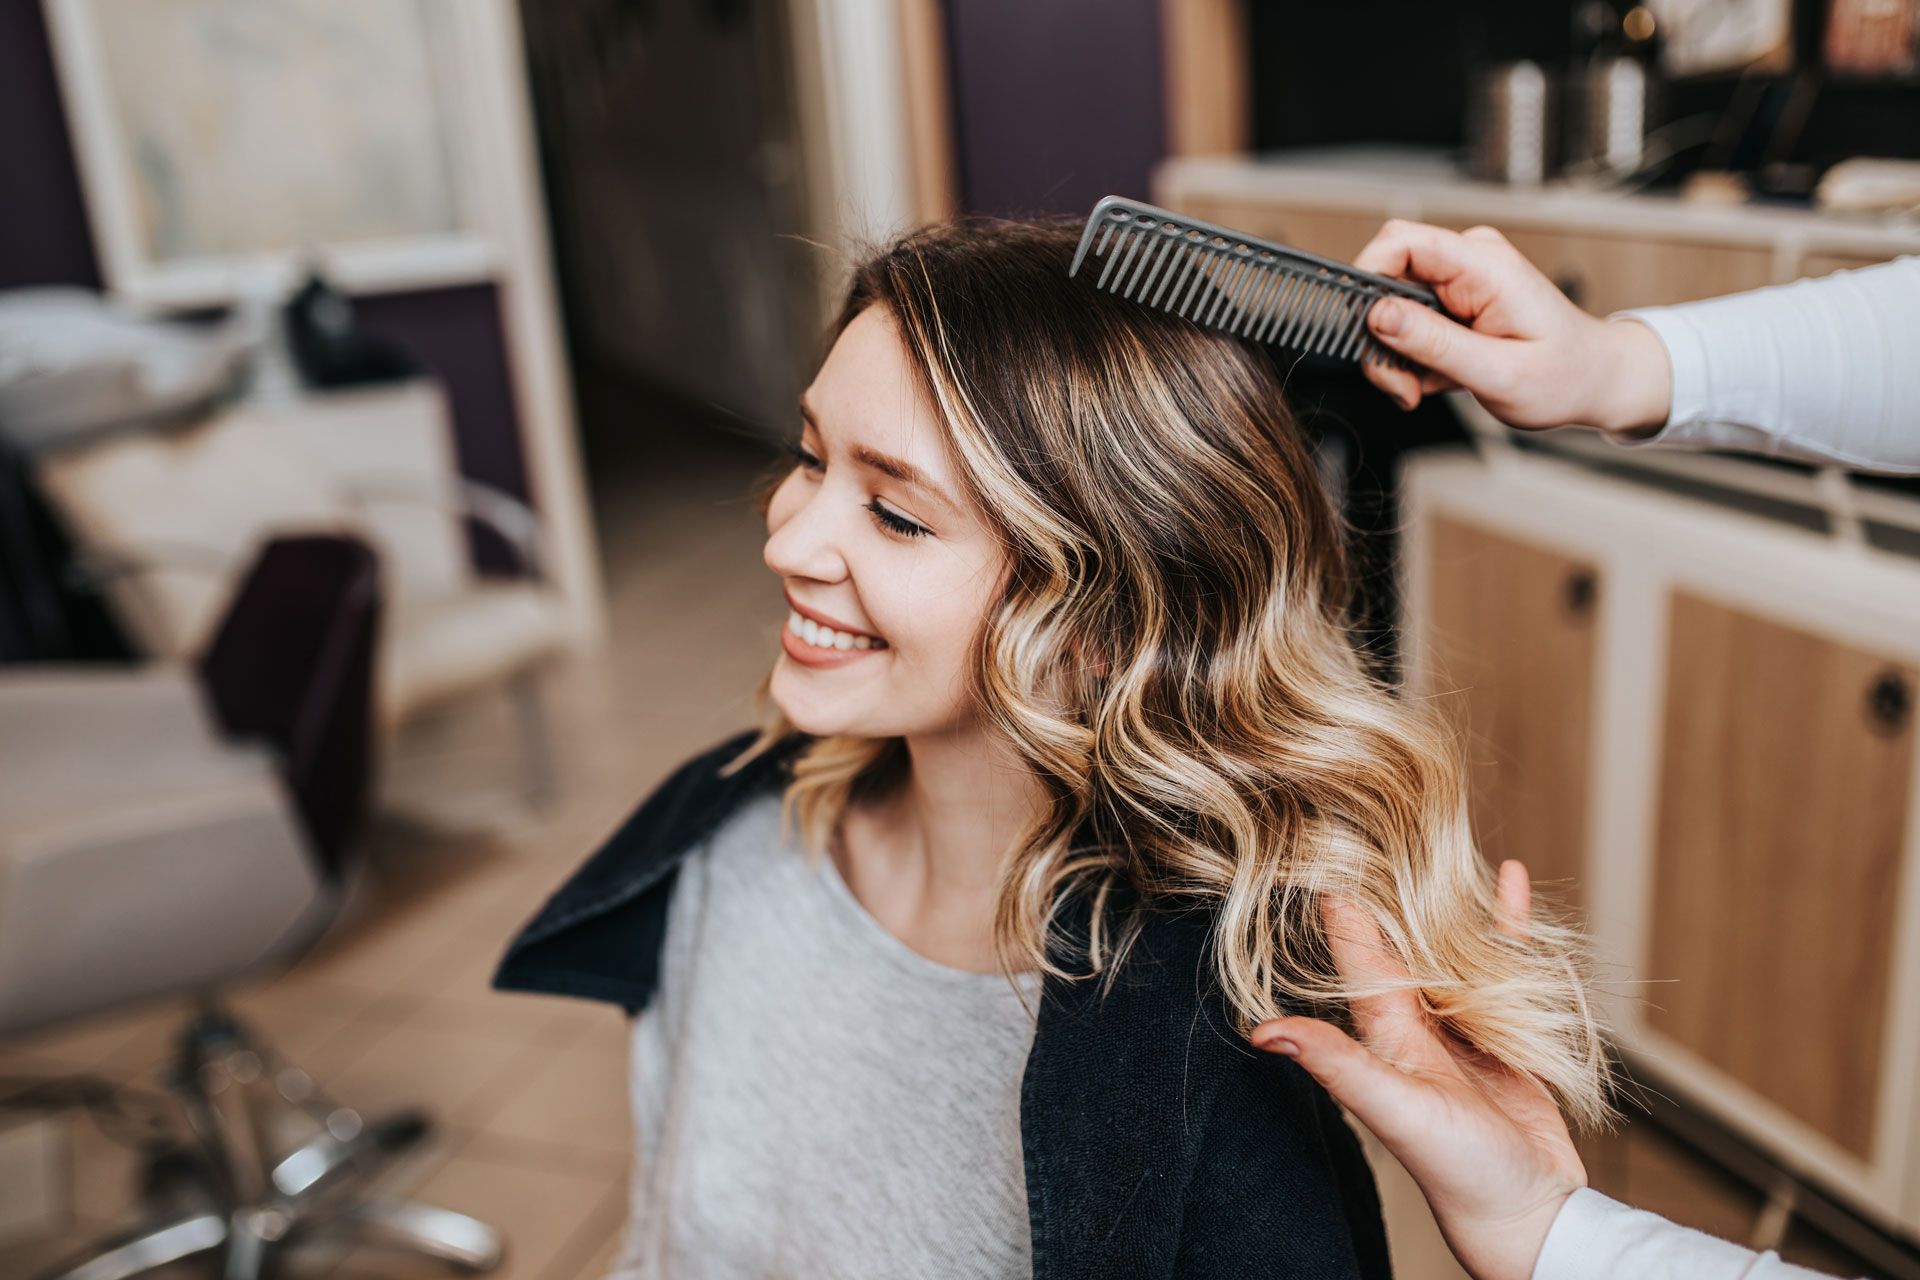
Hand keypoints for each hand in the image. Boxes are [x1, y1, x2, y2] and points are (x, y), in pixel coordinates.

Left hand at [1251, 860, 1585, 1279]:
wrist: (1528, 1210)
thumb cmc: (1457, 1169)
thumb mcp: (1392, 1108)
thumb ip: (1337, 1065)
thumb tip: (1262, 1032)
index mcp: (1385, 1032)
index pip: (1357, 952)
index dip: (1340, 903)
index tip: (1320, 848)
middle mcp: (1416, 1024)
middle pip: (1401, 941)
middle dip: (1388, 888)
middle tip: (1377, 824)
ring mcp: (1462, 1027)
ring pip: (1451, 947)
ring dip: (1445, 900)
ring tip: (1437, 843)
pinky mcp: (1507, 1033)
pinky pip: (1505, 963)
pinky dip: (1506, 923)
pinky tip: (1509, 880)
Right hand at [1354, 219, 1671, 434]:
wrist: (1595, 379)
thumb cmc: (1563, 376)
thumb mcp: (1497, 373)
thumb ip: (1434, 343)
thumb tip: (1379, 315)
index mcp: (1485, 267)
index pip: (1401, 241)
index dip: (1366, 277)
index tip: (1361, 329)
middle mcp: (1470, 262)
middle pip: (1387, 280)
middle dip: (1381, 338)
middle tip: (1400, 385)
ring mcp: (1462, 279)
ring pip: (1391, 306)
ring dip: (1395, 355)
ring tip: (1420, 389)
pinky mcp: (1455, 298)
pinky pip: (1408, 320)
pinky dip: (1410, 357)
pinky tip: (1435, 378)